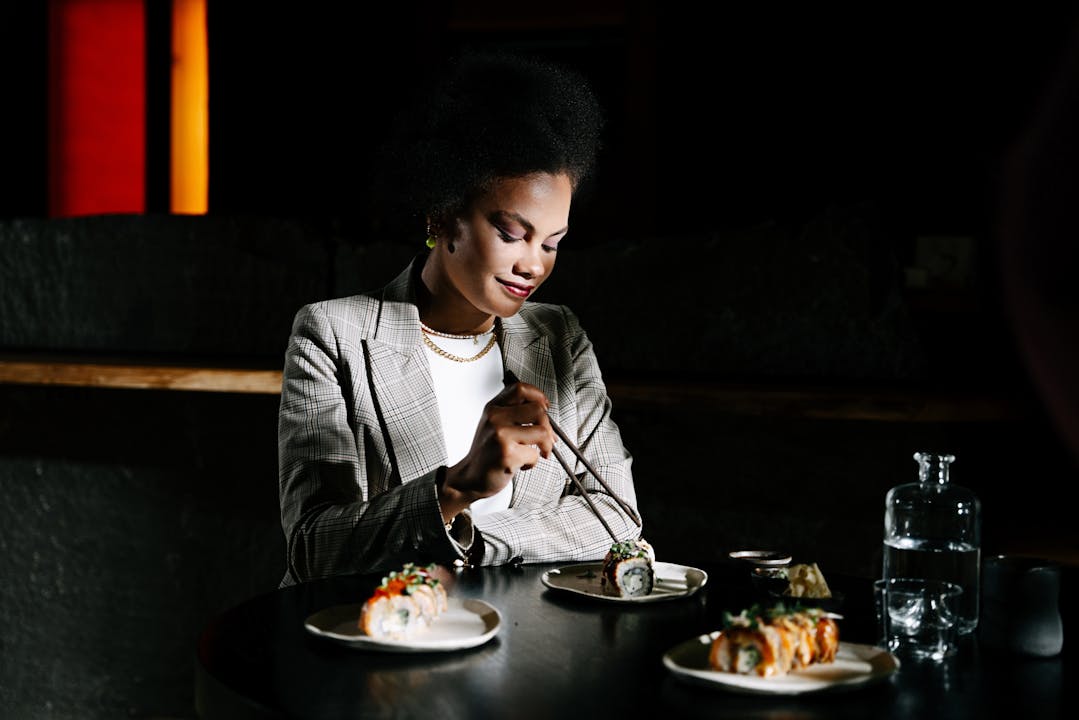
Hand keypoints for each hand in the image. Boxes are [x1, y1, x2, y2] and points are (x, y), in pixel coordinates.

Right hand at [438, 382, 555, 521]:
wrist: (470, 478)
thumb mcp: (494, 426)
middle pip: (538, 410)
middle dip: (548, 427)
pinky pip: (534, 454)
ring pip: (542, 432)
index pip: (520, 389)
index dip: (538, 396)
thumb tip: (546, 415)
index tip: (544, 407)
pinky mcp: (506, 454)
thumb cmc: (486, 454)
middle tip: (547, 439)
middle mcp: (495, 418)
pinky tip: (522, 465)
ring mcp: (500, 435)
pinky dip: (533, 463)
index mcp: (493, 408)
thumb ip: (514, 414)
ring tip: (538, 453)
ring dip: (546, 446)